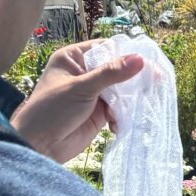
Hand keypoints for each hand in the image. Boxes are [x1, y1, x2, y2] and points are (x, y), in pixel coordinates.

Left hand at [11, 40, 145, 163]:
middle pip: (116, 69)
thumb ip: (111, 74)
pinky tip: (117, 123)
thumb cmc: (52, 111)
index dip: (126, 53)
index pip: (105, 49)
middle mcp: (83, 73)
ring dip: (129, 98)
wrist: (39, 147)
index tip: (147, 60)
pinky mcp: (98, 112)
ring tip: (141, 103)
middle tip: (156, 80)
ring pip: (120, 89)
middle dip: (132, 77)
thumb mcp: (81, 88)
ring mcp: (92, 93)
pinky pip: (118, 108)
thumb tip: (140, 59)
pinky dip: (122, 114)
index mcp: (73, 59)